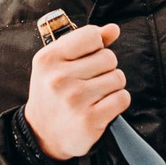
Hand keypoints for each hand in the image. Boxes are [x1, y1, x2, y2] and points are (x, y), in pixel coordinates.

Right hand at [26, 22, 128, 160]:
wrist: (43, 135)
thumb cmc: (53, 94)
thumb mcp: (57, 63)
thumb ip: (84, 42)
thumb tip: (113, 29)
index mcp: (48, 59)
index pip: (92, 36)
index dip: (96, 47)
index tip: (86, 59)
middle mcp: (59, 78)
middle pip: (108, 57)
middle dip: (105, 69)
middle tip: (89, 82)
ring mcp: (75, 99)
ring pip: (118, 78)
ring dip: (112, 86)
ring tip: (94, 95)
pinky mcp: (89, 119)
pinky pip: (122, 98)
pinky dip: (117, 102)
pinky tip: (102, 107)